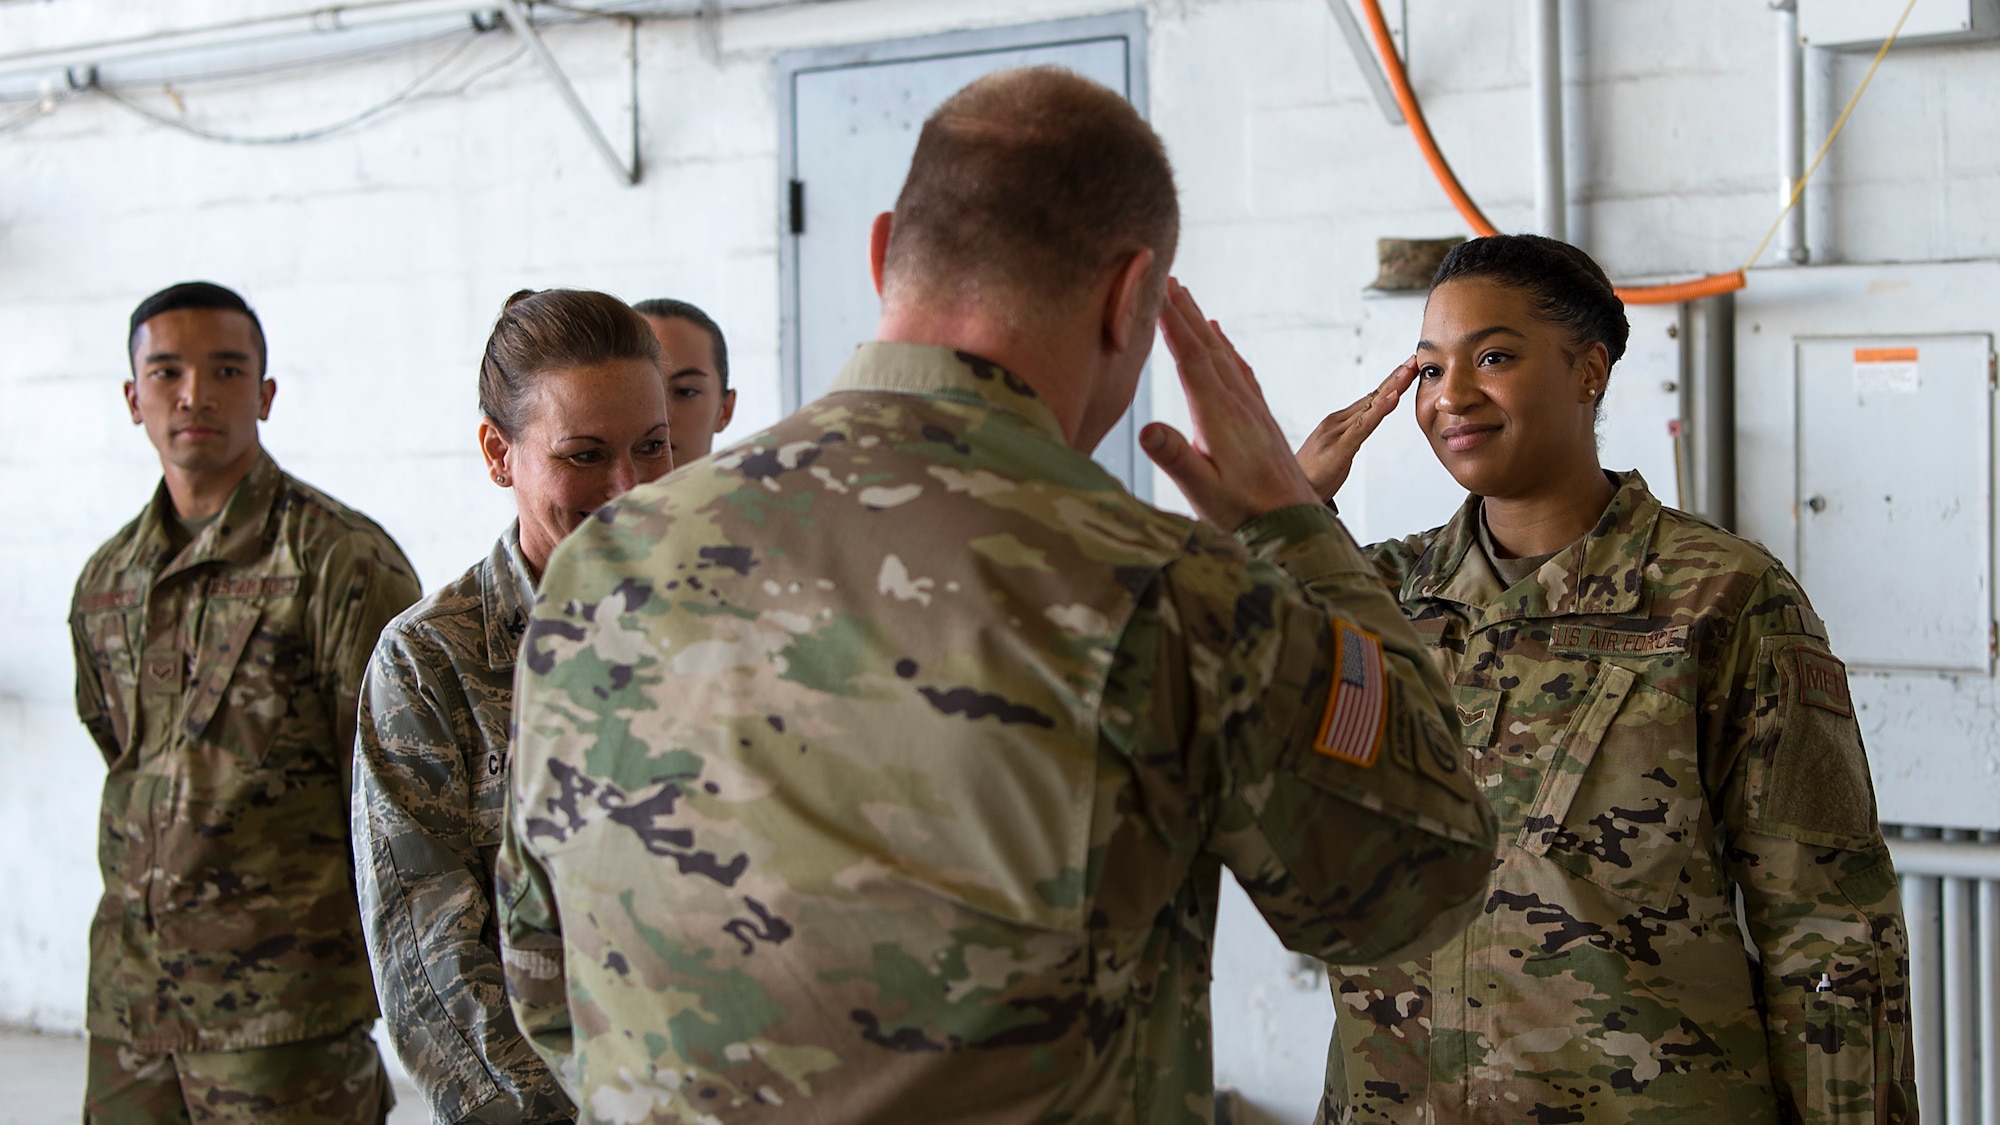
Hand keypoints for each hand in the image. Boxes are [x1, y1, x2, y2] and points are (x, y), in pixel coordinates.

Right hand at [1141, 279, 1320, 530]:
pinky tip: (1218, 337)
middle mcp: (1237, 403)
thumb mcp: (1203, 491)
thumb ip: (1176, 459)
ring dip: (1200, 322)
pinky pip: (1238, 368)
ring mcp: (1250, 408)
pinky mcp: (1258, 416)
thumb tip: (1145, 431)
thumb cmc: (1244, 513)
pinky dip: (1223, 345)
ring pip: (1222, 353)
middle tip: (1165, 276)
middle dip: (1183, 310)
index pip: (1190, 358)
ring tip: (1184, 296)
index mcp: (1219, 415)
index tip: (1154, 291)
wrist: (1293, 524)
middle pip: (1205, 346)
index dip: (1170, 324)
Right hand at [1295, 359, 1417, 499]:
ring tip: (1408, 370)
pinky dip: (1379, 410)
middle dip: (1395, 377)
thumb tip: (1363, 431)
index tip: (1408, 367)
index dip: (1390, 383)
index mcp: (1337, 423)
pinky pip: (1363, 426)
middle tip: (1414, 359)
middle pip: (1372, 396)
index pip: (1369, 399)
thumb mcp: (1336, 455)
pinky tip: (1392, 398)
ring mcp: (1336, 432)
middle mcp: (1336, 422)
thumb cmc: (1311, 477)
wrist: (1285, 492)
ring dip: (1392, 387)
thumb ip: (1349, 440)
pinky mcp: (1339, 448)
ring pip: (1371, 406)